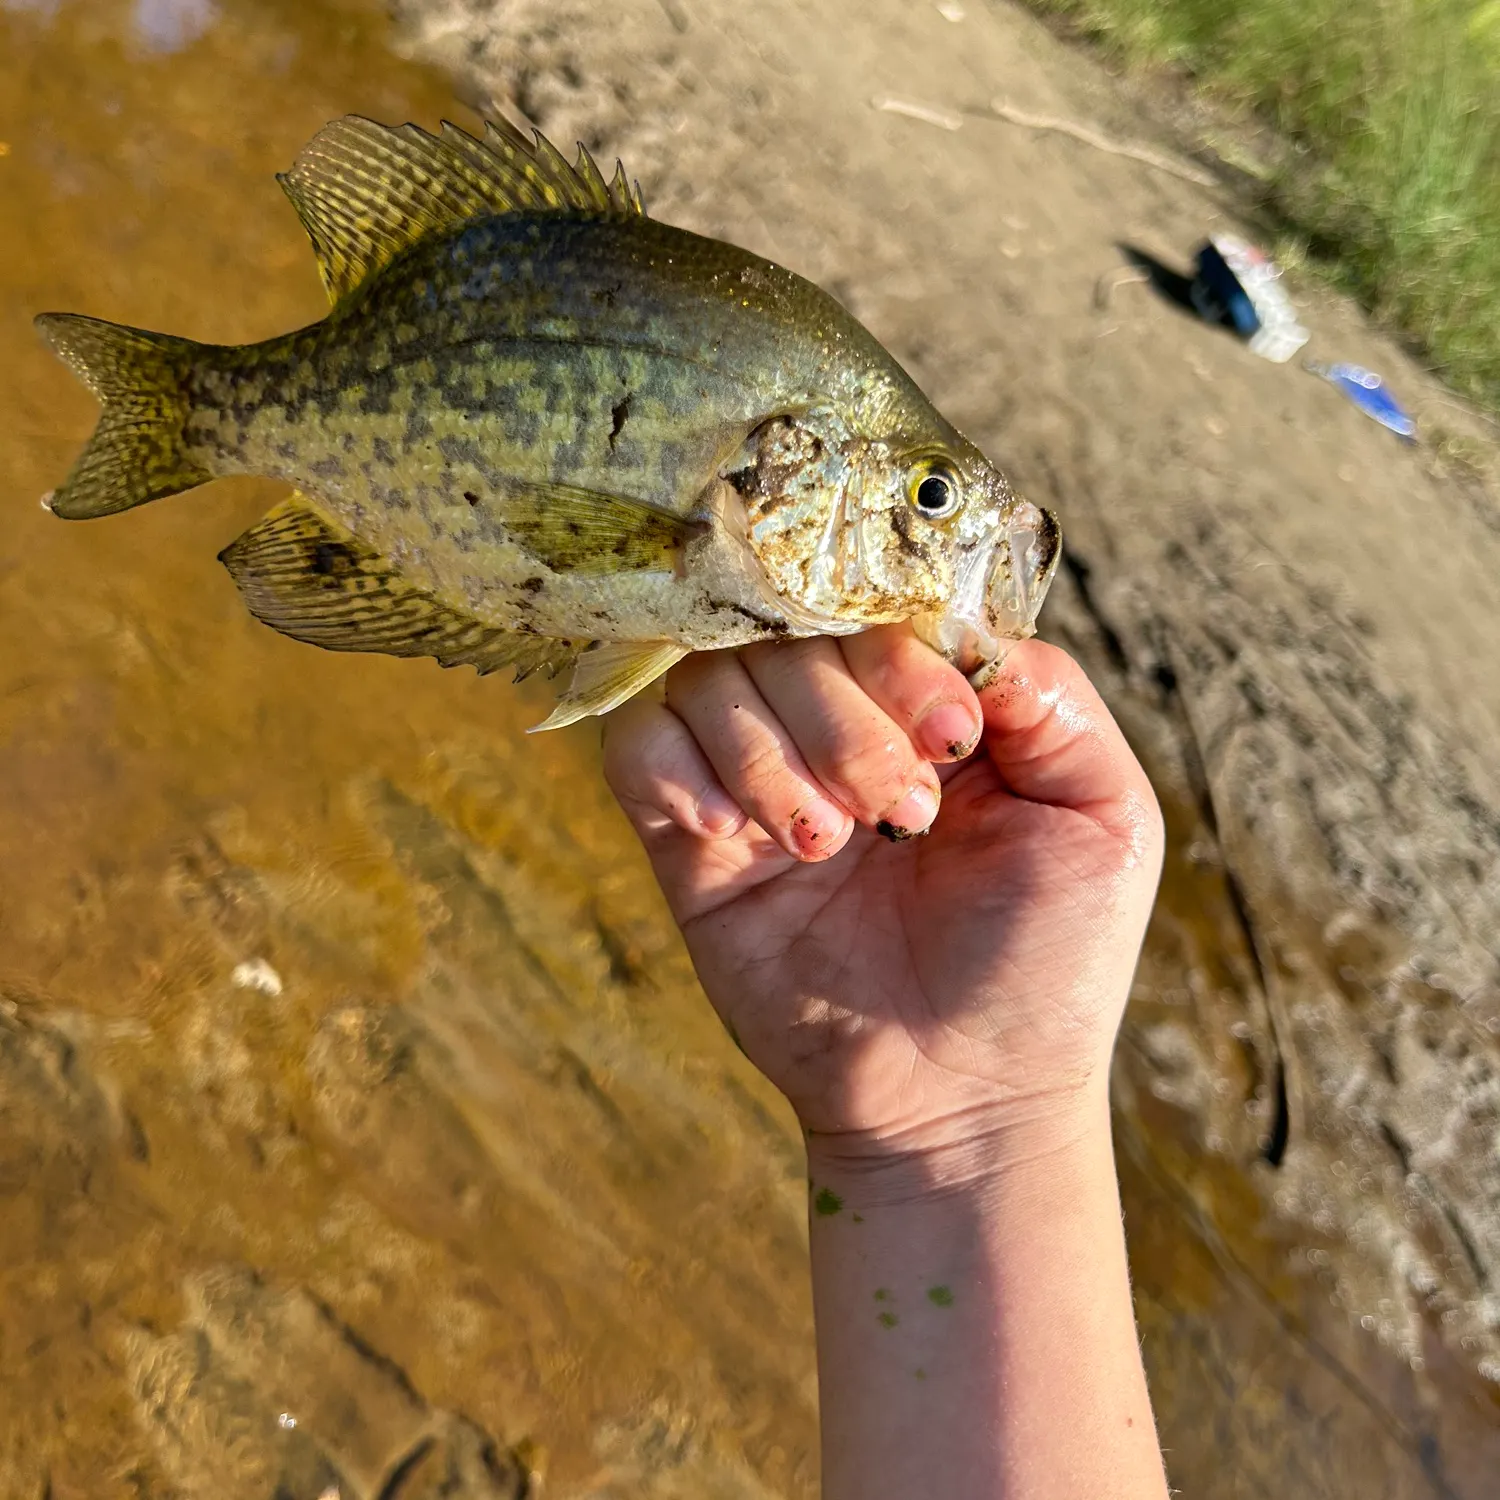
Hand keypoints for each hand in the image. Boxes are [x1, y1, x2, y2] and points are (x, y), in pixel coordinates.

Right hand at [602, 626, 1162, 1165]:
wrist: (963, 1099)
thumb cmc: (1047, 963)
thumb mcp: (1104, 819)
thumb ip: (1052, 701)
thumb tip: (962, 626)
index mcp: (928, 701)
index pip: (879, 604)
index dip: (900, 653)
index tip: (952, 741)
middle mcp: (835, 721)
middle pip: (785, 630)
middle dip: (844, 718)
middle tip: (900, 815)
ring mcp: (758, 777)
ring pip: (709, 678)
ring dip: (770, 752)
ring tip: (830, 845)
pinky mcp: (690, 844)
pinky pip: (637, 748)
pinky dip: (678, 769)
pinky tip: (733, 836)